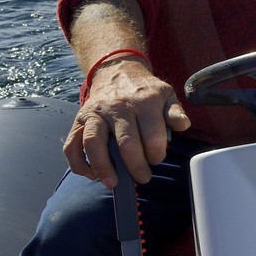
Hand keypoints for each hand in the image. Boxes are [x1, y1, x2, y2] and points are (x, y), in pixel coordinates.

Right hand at [63, 59, 190, 186]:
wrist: (118, 72)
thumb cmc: (145, 90)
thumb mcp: (166, 95)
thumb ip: (175, 112)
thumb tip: (182, 125)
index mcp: (144, 101)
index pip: (152, 135)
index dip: (156, 154)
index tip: (156, 159)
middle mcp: (117, 106)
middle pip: (125, 142)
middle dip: (135, 166)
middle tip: (143, 177)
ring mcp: (96, 113)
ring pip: (93, 143)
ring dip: (103, 168)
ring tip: (113, 183)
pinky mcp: (80, 119)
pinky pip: (72, 144)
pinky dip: (79, 163)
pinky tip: (92, 174)